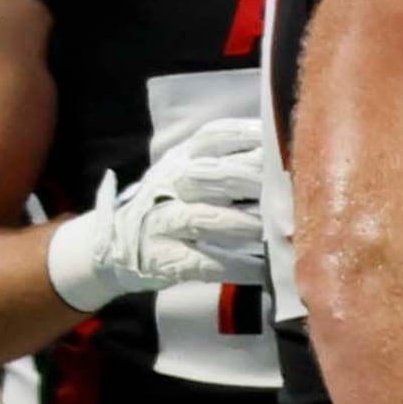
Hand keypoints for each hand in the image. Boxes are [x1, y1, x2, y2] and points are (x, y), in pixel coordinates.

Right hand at [45, 115, 266, 313]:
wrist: (112, 246)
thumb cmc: (165, 206)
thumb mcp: (184, 175)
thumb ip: (224, 165)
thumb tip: (284, 158)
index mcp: (180, 158)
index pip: (214, 135)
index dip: (249, 134)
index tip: (282, 136)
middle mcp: (169, 184)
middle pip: (213, 175)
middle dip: (253, 179)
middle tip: (291, 187)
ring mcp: (162, 221)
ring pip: (207, 218)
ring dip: (246, 224)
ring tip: (280, 231)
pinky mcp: (162, 258)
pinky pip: (202, 261)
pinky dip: (235, 266)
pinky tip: (261, 270)